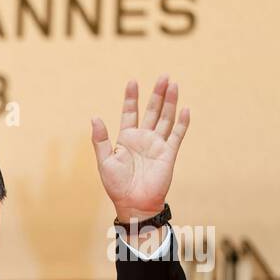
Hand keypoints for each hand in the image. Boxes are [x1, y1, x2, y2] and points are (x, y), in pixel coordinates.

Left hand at [91, 75, 189, 221]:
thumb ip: (100, 139)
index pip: (130, 113)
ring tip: (173, 84)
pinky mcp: (169, 153)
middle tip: (163, 76)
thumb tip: (94, 117)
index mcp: (126, 138)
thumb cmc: (116, 185)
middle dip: (157, 94)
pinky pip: (177, 135)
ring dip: (170, 102)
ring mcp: (157, 144)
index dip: (131, 98)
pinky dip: (182, 122)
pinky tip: (185, 108)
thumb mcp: (105, 161)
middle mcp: (143, 138)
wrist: (133, 204)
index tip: (133, 81)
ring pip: (165, 118)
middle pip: (152, 111)